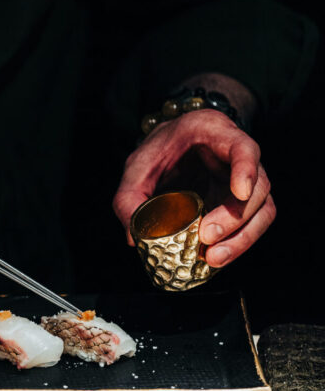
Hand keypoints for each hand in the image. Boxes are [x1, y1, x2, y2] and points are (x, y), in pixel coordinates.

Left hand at [112, 109, 274, 266]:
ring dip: (242, 238)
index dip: (246, 169)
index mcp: (214, 132)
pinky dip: (237, 243)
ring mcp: (247, 179)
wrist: (169, 148)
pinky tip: (217, 258)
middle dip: (236, 218)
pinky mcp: (244, 202)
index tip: (239, 193)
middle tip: (207, 238)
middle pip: (259, 186)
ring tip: (213, 258)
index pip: (243, 146)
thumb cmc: (157, 152)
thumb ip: (128, 198)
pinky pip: (252, 223)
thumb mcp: (136, 167)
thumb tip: (134, 239)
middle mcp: (239, 155)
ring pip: (263, 209)